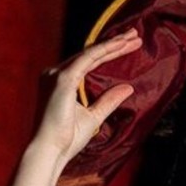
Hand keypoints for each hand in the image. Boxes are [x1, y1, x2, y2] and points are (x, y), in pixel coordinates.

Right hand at [31, 29, 138, 165]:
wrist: (50, 151)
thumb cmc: (67, 139)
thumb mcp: (93, 116)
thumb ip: (109, 101)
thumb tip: (128, 88)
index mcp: (60, 82)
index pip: (88, 62)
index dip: (109, 53)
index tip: (130, 46)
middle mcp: (55, 73)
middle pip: (90, 54)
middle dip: (114, 44)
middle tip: (135, 35)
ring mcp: (57, 74)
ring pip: (91, 53)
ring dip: (113, 44)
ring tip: (133, 37)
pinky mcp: (63, 78)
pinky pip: (88, 58)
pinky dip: (105, 50)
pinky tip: (120, 45)